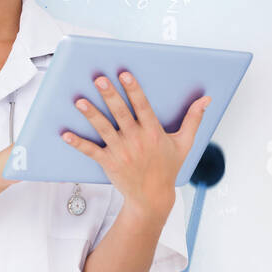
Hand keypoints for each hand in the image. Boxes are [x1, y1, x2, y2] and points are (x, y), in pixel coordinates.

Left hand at [61, 71, 209, 214]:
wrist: (152, 197)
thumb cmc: (168, 168)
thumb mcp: (184, 143)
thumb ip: (194, 119)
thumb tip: (206, 99)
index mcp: (154, 133)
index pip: (143, 107)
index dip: (134, 90)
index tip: (124, 74)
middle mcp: (137, 141)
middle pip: (121, 114)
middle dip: (110, 96)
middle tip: (99, 79)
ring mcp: (122, 152)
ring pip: (104, 130)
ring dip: (91, 115)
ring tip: (79, 101)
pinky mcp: (109, 163)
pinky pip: (91, 151)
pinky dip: (78, 143)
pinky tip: (65, 134)